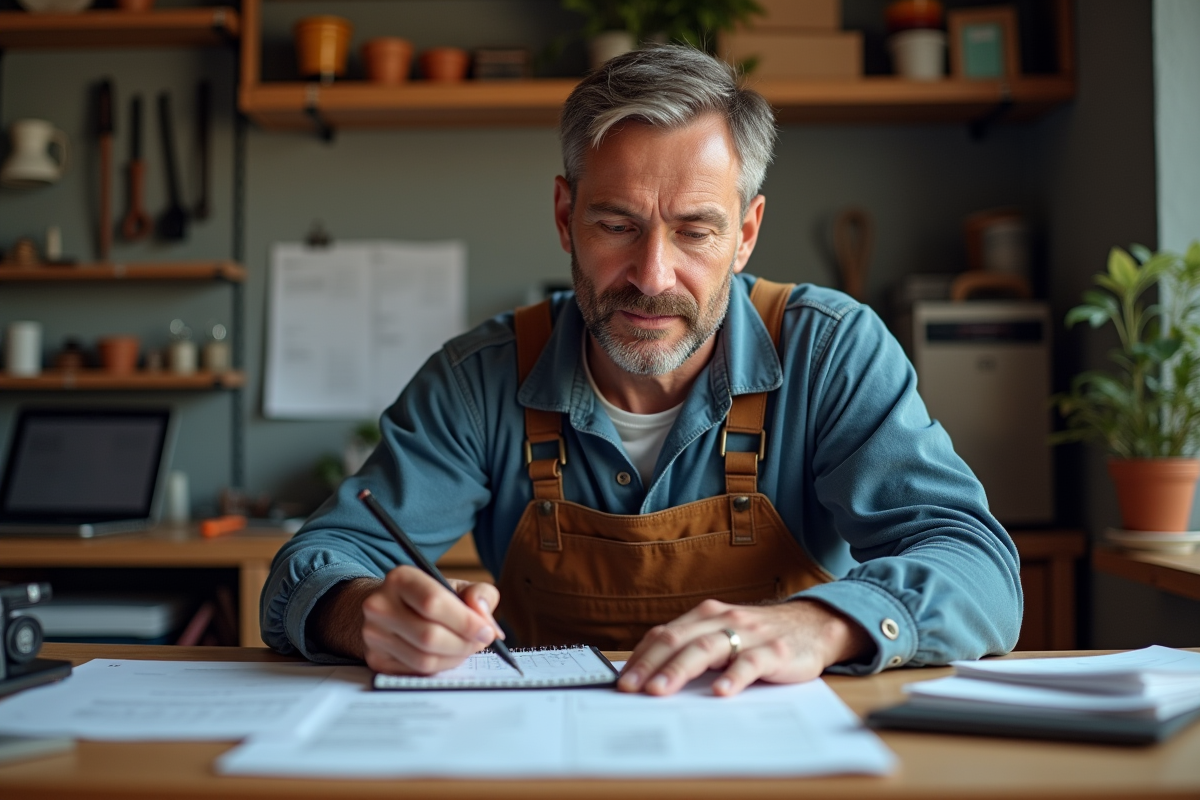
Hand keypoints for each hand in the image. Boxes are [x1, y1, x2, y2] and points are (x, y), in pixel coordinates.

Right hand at [309, 567, 503, 674]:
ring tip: (466, 648)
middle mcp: (380, 605)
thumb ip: (478, 593)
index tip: (486, 631)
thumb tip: (485, 618)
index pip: (433, 603)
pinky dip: (440, 667)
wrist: (387, 607)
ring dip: (455, 658)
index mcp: (400, 579)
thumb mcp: (455, 585)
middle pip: (429, 636)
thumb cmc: (426, 596)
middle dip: (464, 643)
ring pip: (424, 659)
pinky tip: (448, 655)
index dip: (465, 621)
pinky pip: (416, 671)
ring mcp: (373, 635)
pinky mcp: (375, 659)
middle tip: (481, 642)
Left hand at [617, 599, 872, 696]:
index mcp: (705, 616)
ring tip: (660, 690)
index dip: (640, 657)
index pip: (664, 634)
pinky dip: (734, 677)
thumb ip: (692, 649)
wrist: (812, 625)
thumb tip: (649, 675)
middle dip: (650, 665)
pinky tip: (721, 692)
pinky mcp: (773, 651)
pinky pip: (750, 663)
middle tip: (630, 688)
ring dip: (679, 670)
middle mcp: (722, 620)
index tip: (621, 681)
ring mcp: (748, 634)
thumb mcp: (723, 636)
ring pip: (706, 649)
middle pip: (678, 640)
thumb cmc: (759, 636)